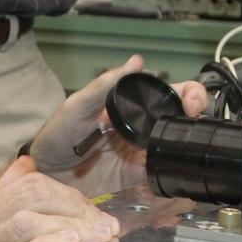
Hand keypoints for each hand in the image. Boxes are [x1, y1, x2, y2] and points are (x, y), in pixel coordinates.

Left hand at [26, 56, 206, 197]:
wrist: (45, 175)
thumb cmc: (56, 137)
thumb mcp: (77, 106)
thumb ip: (103, 85)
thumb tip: (134, 62)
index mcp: (130, 108)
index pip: (168, 95)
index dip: (188, 94)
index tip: (190, 100)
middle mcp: (142, 131)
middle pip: (180, 122)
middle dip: (197, 120)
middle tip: (196, 120)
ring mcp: (142, 156)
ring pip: (177, 149)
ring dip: (189, 147)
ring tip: (190, 147)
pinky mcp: (138, 180)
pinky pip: (163, 177)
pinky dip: (174, 175)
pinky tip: (177, 171)